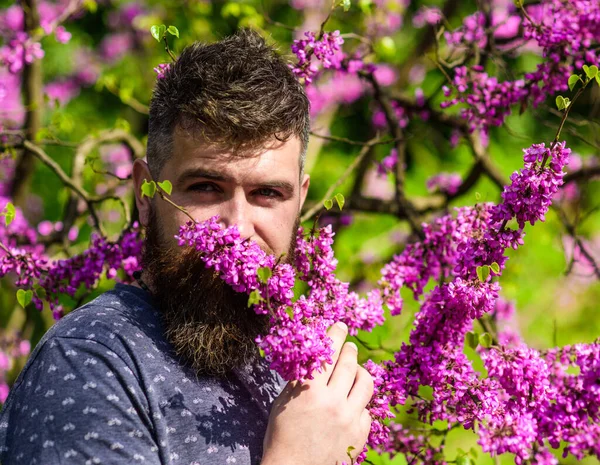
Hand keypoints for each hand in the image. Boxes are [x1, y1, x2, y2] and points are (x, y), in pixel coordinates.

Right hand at [261, 322, 373, 464]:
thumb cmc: (282, 435)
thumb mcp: (284, 402)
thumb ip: (300, 380)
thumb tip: (313, 357)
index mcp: (309, 391)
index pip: (327, 353)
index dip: (334, 335)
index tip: (340, 325)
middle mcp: (332, 402)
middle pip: (348, 364)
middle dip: (349, 350)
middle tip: (349, 345)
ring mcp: (349, 418)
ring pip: (365, 383)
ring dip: (360, 371)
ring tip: (355, 369)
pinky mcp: (359, 434)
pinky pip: (367, 409)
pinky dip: (360, 403)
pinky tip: (352, 402)